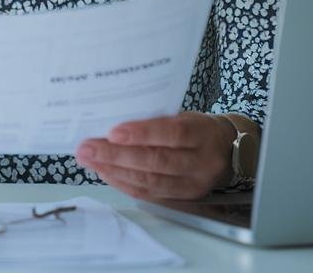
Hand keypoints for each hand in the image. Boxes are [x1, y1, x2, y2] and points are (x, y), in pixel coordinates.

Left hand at [74, 112, 234, 200]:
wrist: (225, 150)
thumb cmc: (195, 127)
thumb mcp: (183, 114)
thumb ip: (155, 119)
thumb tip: (110, 122)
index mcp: (203, 133)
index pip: (173, 133)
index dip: (142, 134)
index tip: (112, 132)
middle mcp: (202, 162)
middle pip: (157, 161)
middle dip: (116, 156)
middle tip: (87, 149)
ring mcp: (194, 184)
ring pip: (151, 181)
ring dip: (115, 171)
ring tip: (89, 161)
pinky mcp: (183, 198)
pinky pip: (149, 194)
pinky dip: (123, 183)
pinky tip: (104, 173)